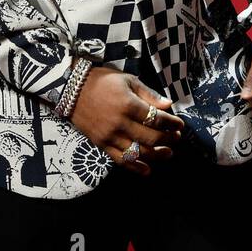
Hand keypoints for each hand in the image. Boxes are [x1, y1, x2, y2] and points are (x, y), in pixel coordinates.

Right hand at [68, 65, 183, 175]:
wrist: (71, 89)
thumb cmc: (102, 81)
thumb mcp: (127, 80)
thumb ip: (148, 94)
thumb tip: (168, 104)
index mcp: (128, 104)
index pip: (157, 118)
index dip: (172, 123)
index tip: (180, 125)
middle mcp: (120, 123)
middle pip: (151, 138)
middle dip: (168, 139)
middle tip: (177, 138)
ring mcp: (110, 136)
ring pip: (138, 152)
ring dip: (157, 155)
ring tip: (168, 153)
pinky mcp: (101, 144)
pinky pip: (121, 160)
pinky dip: (136, 167)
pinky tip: (147, 170)